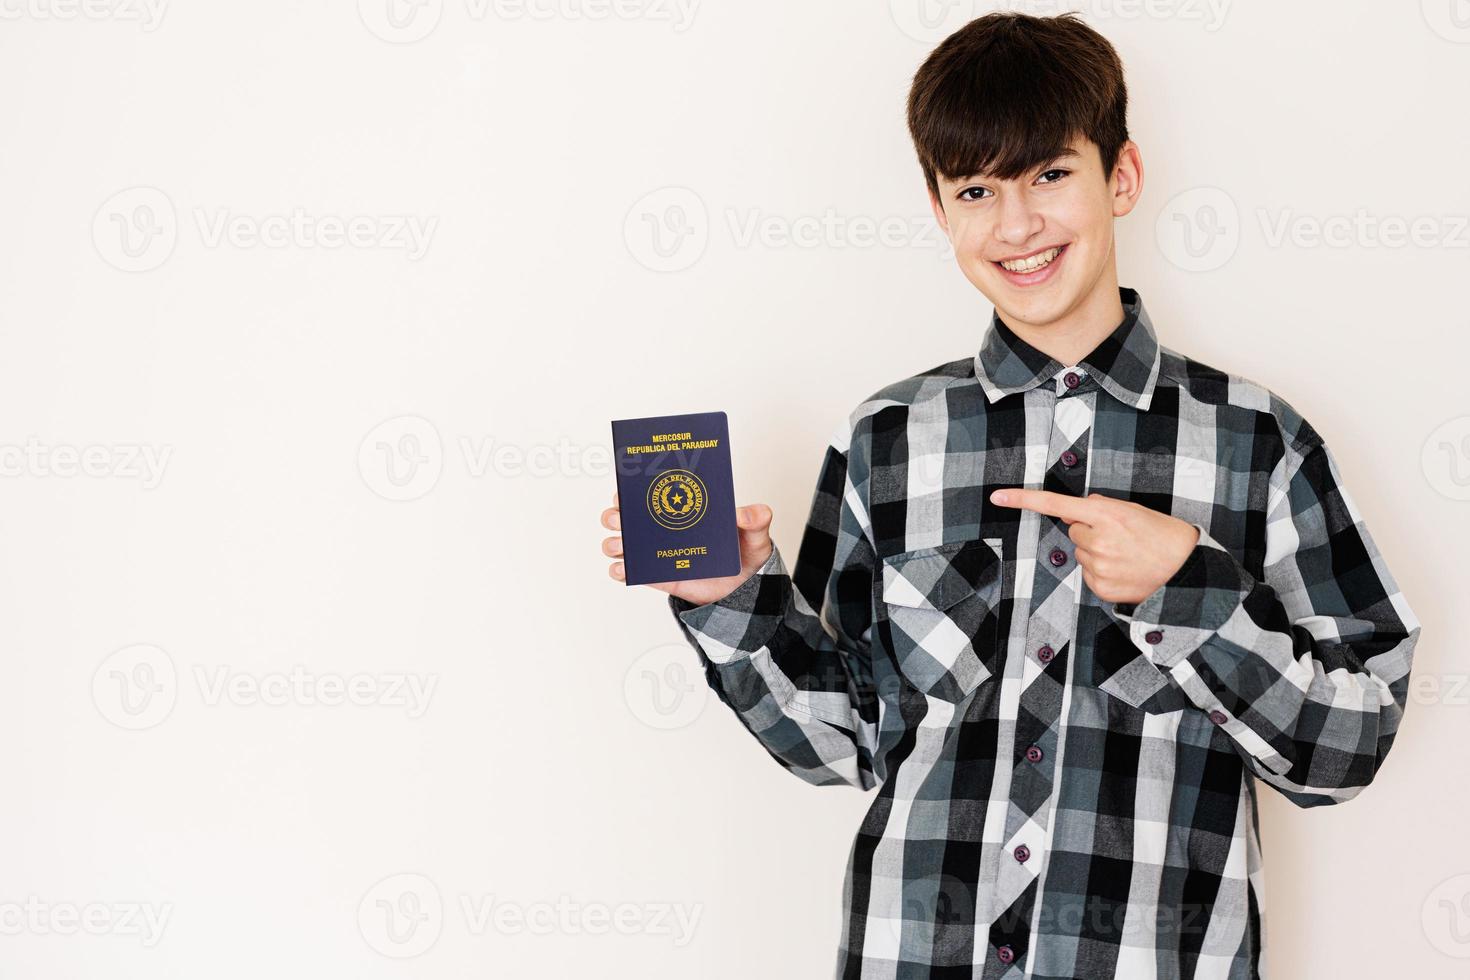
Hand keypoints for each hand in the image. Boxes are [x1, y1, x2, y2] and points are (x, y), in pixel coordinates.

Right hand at [601, 491, 775, 605]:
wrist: (744, 590)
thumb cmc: (745, 554)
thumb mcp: (755, 534)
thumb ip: (756, 519)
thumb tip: (746, 513)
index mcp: (683, 509)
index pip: (652, 493)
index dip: (633, 489)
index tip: (627, 488)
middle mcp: (664, 529)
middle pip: (628, 517)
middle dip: (616, 514)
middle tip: (620, 517)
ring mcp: (659, 553)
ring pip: (624, 544)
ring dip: (614, 542)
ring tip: (620, 545)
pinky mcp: (659, 577)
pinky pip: (633, 573)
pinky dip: (621, 570)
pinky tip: (622, 568)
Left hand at [988, 488, 1199, 604]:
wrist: (1187, 571)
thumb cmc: (1163, 536)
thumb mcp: (1134, 510)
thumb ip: (1101, 507)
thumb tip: (1076, 508)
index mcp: (1106, 515)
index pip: (1056, 504)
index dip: (1023, 500)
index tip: (997, 497)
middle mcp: (1097, 540)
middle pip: (1073, 530)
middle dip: (1090, 532)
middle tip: (1121, 538)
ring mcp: (1097, 567)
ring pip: (1081, 554)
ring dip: (1097, 553)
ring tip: (1127, 555)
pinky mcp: (1099, 588)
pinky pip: (1088, 575)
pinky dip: (1102, 572)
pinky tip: (1124, 571)